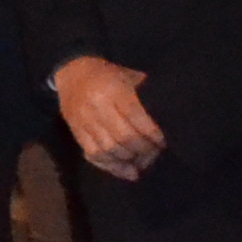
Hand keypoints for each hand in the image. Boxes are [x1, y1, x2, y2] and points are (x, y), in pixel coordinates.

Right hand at [55, 55, 165, 179]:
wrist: (72, 71)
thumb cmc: (108, 75)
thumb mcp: (129, 77)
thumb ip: (146, 96)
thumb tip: (169, 120)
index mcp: (113, 90)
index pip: (135, 117)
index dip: (152, 133)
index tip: (163, 141)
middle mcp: (96, 106)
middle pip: (123, 137)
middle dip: (143, 150)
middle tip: (155, 153)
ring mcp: (83, 120)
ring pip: (109, 149)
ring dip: (129, 160)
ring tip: (142, 162)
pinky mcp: (75, 131)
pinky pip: (93, 154)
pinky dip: (111, 166)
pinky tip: (126, 170)